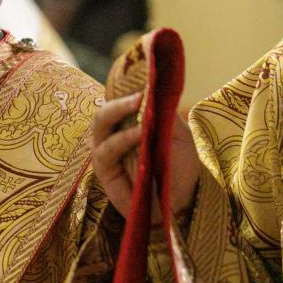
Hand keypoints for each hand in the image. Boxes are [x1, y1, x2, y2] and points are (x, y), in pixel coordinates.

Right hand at [92, 93, 200, 225]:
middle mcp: (112, 137)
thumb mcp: (179, 137)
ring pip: (99, 127)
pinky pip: (107, 151)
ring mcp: (106, 154)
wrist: (183, 200)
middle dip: (118, 101)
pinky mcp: (105, 173)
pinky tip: (139, 134)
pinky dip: (122, 139)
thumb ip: (166, 117)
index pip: (117, 104)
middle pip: (103, 113)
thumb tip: (155, 94)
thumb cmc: (179, 168)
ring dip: (117, 113)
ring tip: (139, 106)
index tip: (144, 81)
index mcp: (127, 126)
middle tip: (139, 95)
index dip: (125, 91)